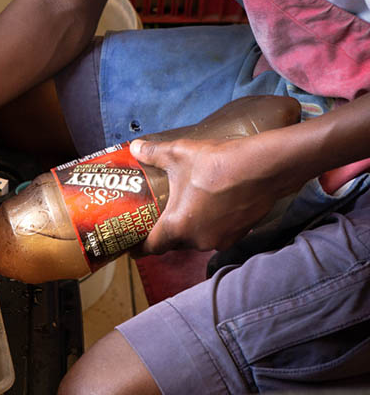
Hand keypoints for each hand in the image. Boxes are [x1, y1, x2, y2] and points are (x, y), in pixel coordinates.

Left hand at [130, 129, 306, 254]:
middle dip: (165, 231)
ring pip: (196, 238)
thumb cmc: (217, 163)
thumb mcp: (178, 153)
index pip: (152, 247)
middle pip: (174, 242)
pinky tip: (211, 205)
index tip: (131, 244)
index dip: (139, 246)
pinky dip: (210, 223)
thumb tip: (135, 147)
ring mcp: (220, 239)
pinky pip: (216, 232)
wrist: (262, 168)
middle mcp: (197, 240)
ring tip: (186, 207)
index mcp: (178, 227)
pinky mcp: (239, 234)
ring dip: (190, 227)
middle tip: (157, 214)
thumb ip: (153, 153)